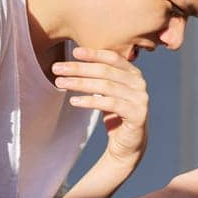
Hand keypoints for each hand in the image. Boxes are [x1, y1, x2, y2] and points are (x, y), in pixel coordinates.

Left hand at [53, 46, 148, 165]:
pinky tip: (74, 101)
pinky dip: (90, 101)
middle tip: (57, 68)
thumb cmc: (114, 114)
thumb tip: (76, 59)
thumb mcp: (107, 92)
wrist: (127, 144)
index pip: (112, 58)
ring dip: (80, 83)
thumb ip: (99, 76)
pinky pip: (110, 104)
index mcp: (133, 73)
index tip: (73, 52)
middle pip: (105, 71)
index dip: (93, 54)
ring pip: (105, 86)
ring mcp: (140, 99)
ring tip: (60, 83)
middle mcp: (139, 84)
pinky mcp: (137, 114)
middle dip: (79, 68)